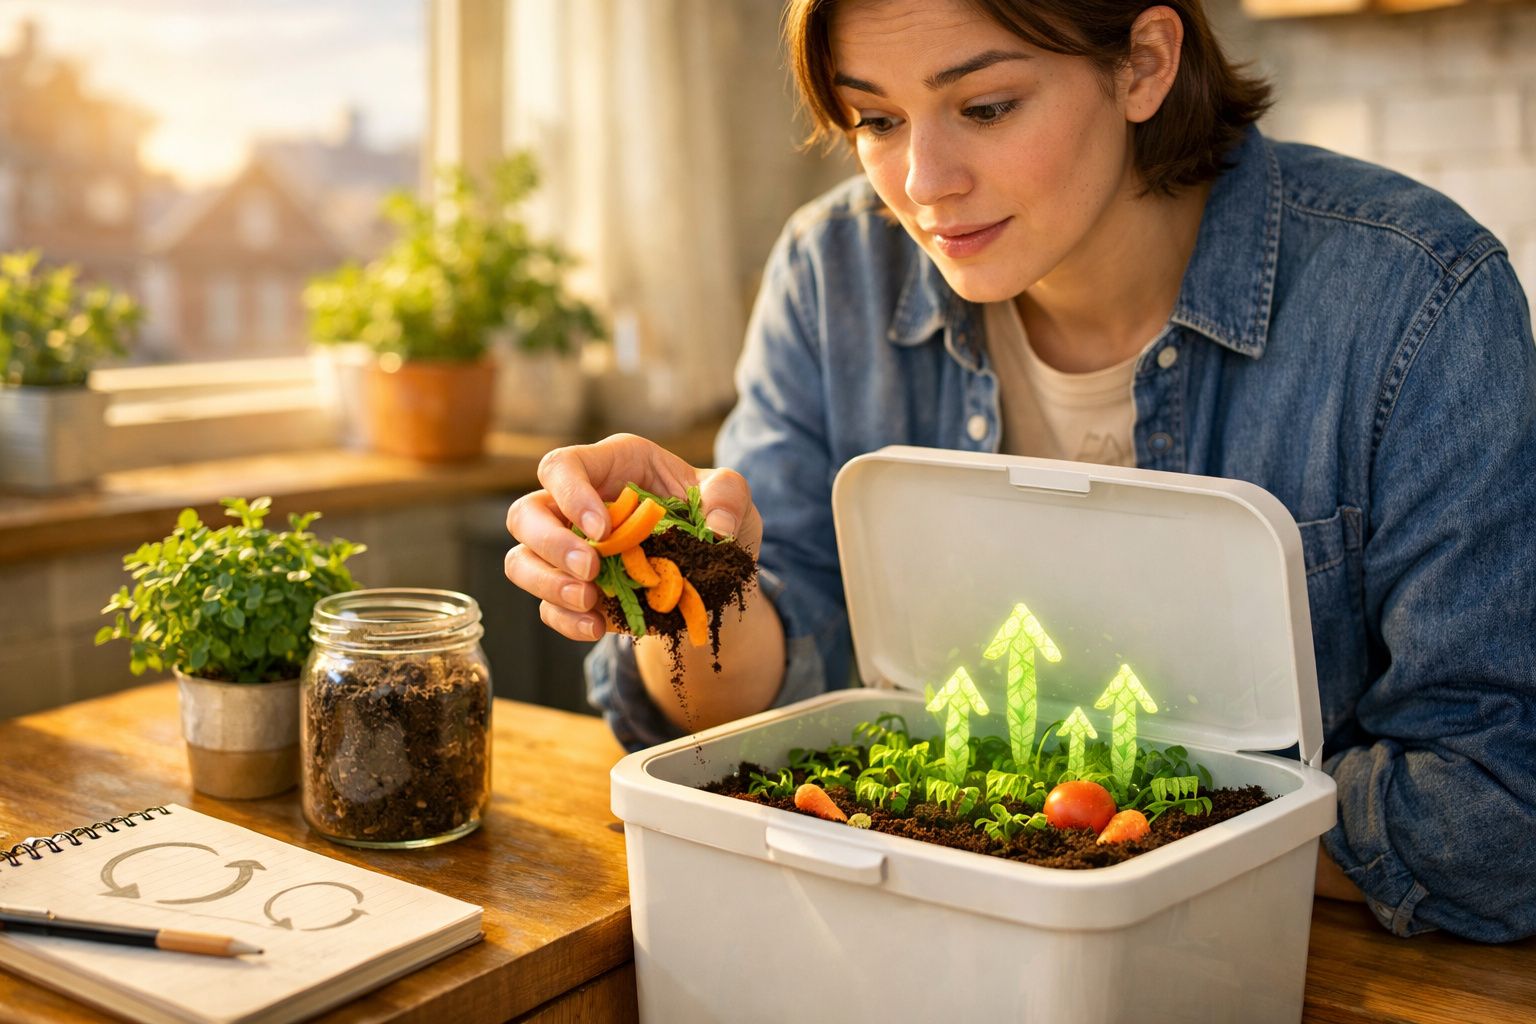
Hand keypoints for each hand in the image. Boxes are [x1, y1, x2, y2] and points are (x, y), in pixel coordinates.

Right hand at [504, 433, 760, 642]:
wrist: (715, 574)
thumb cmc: (713, 517)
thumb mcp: (732, 496)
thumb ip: (728, 497)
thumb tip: (716, 530)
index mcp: (611, 466)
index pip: (562, 466)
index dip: (569, 493)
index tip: (601, 528)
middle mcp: (577, 504)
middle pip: (526, 514)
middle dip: (551, 544)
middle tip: (591, 570)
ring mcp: (569, 550)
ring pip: (521, 561)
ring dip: (547, 584)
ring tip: (589, 601)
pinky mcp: (573, 590)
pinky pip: (547, 606)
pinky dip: (566, 620)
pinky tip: (598, 627)